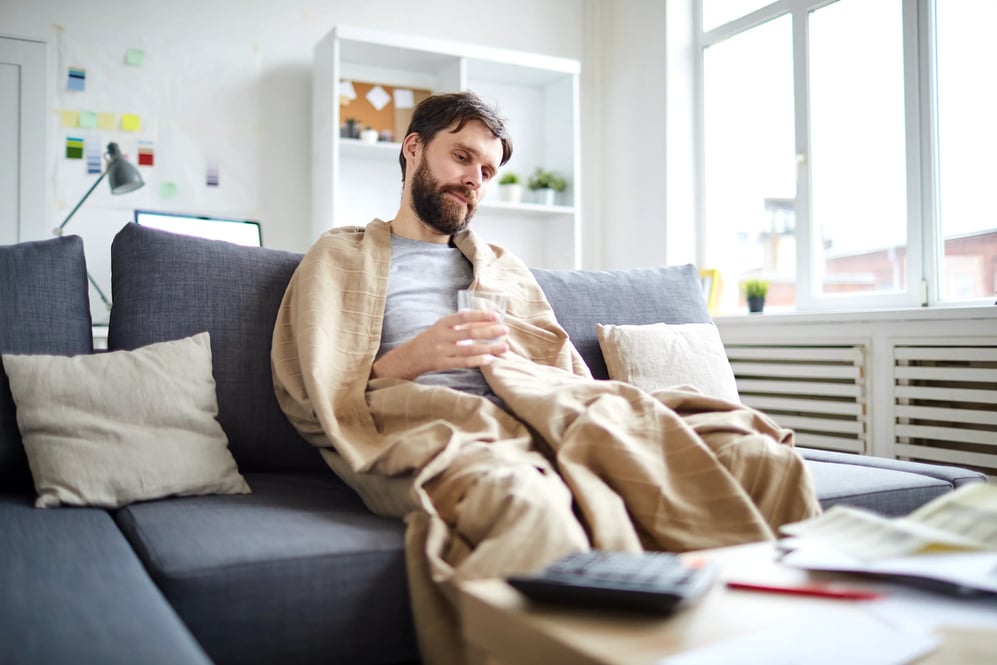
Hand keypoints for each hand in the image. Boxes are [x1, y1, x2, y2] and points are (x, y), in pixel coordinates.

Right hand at [371, 311, 508, 380]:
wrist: (408, 357)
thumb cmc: (430, 340)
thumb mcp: (442, 329)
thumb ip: (459, 326)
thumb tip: (486, 325)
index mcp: (442, 323)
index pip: (463, 316)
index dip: (480, 315)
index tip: (496, 316)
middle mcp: (441, 335)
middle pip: (469, 333)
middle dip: (490, 331)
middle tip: (505, 330)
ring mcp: (441, 350)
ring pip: (469, 349)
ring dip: (489, 348)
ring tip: (504, 347)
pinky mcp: (441, 364)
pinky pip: (462, 362)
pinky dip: (477, 361)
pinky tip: (490, 359)